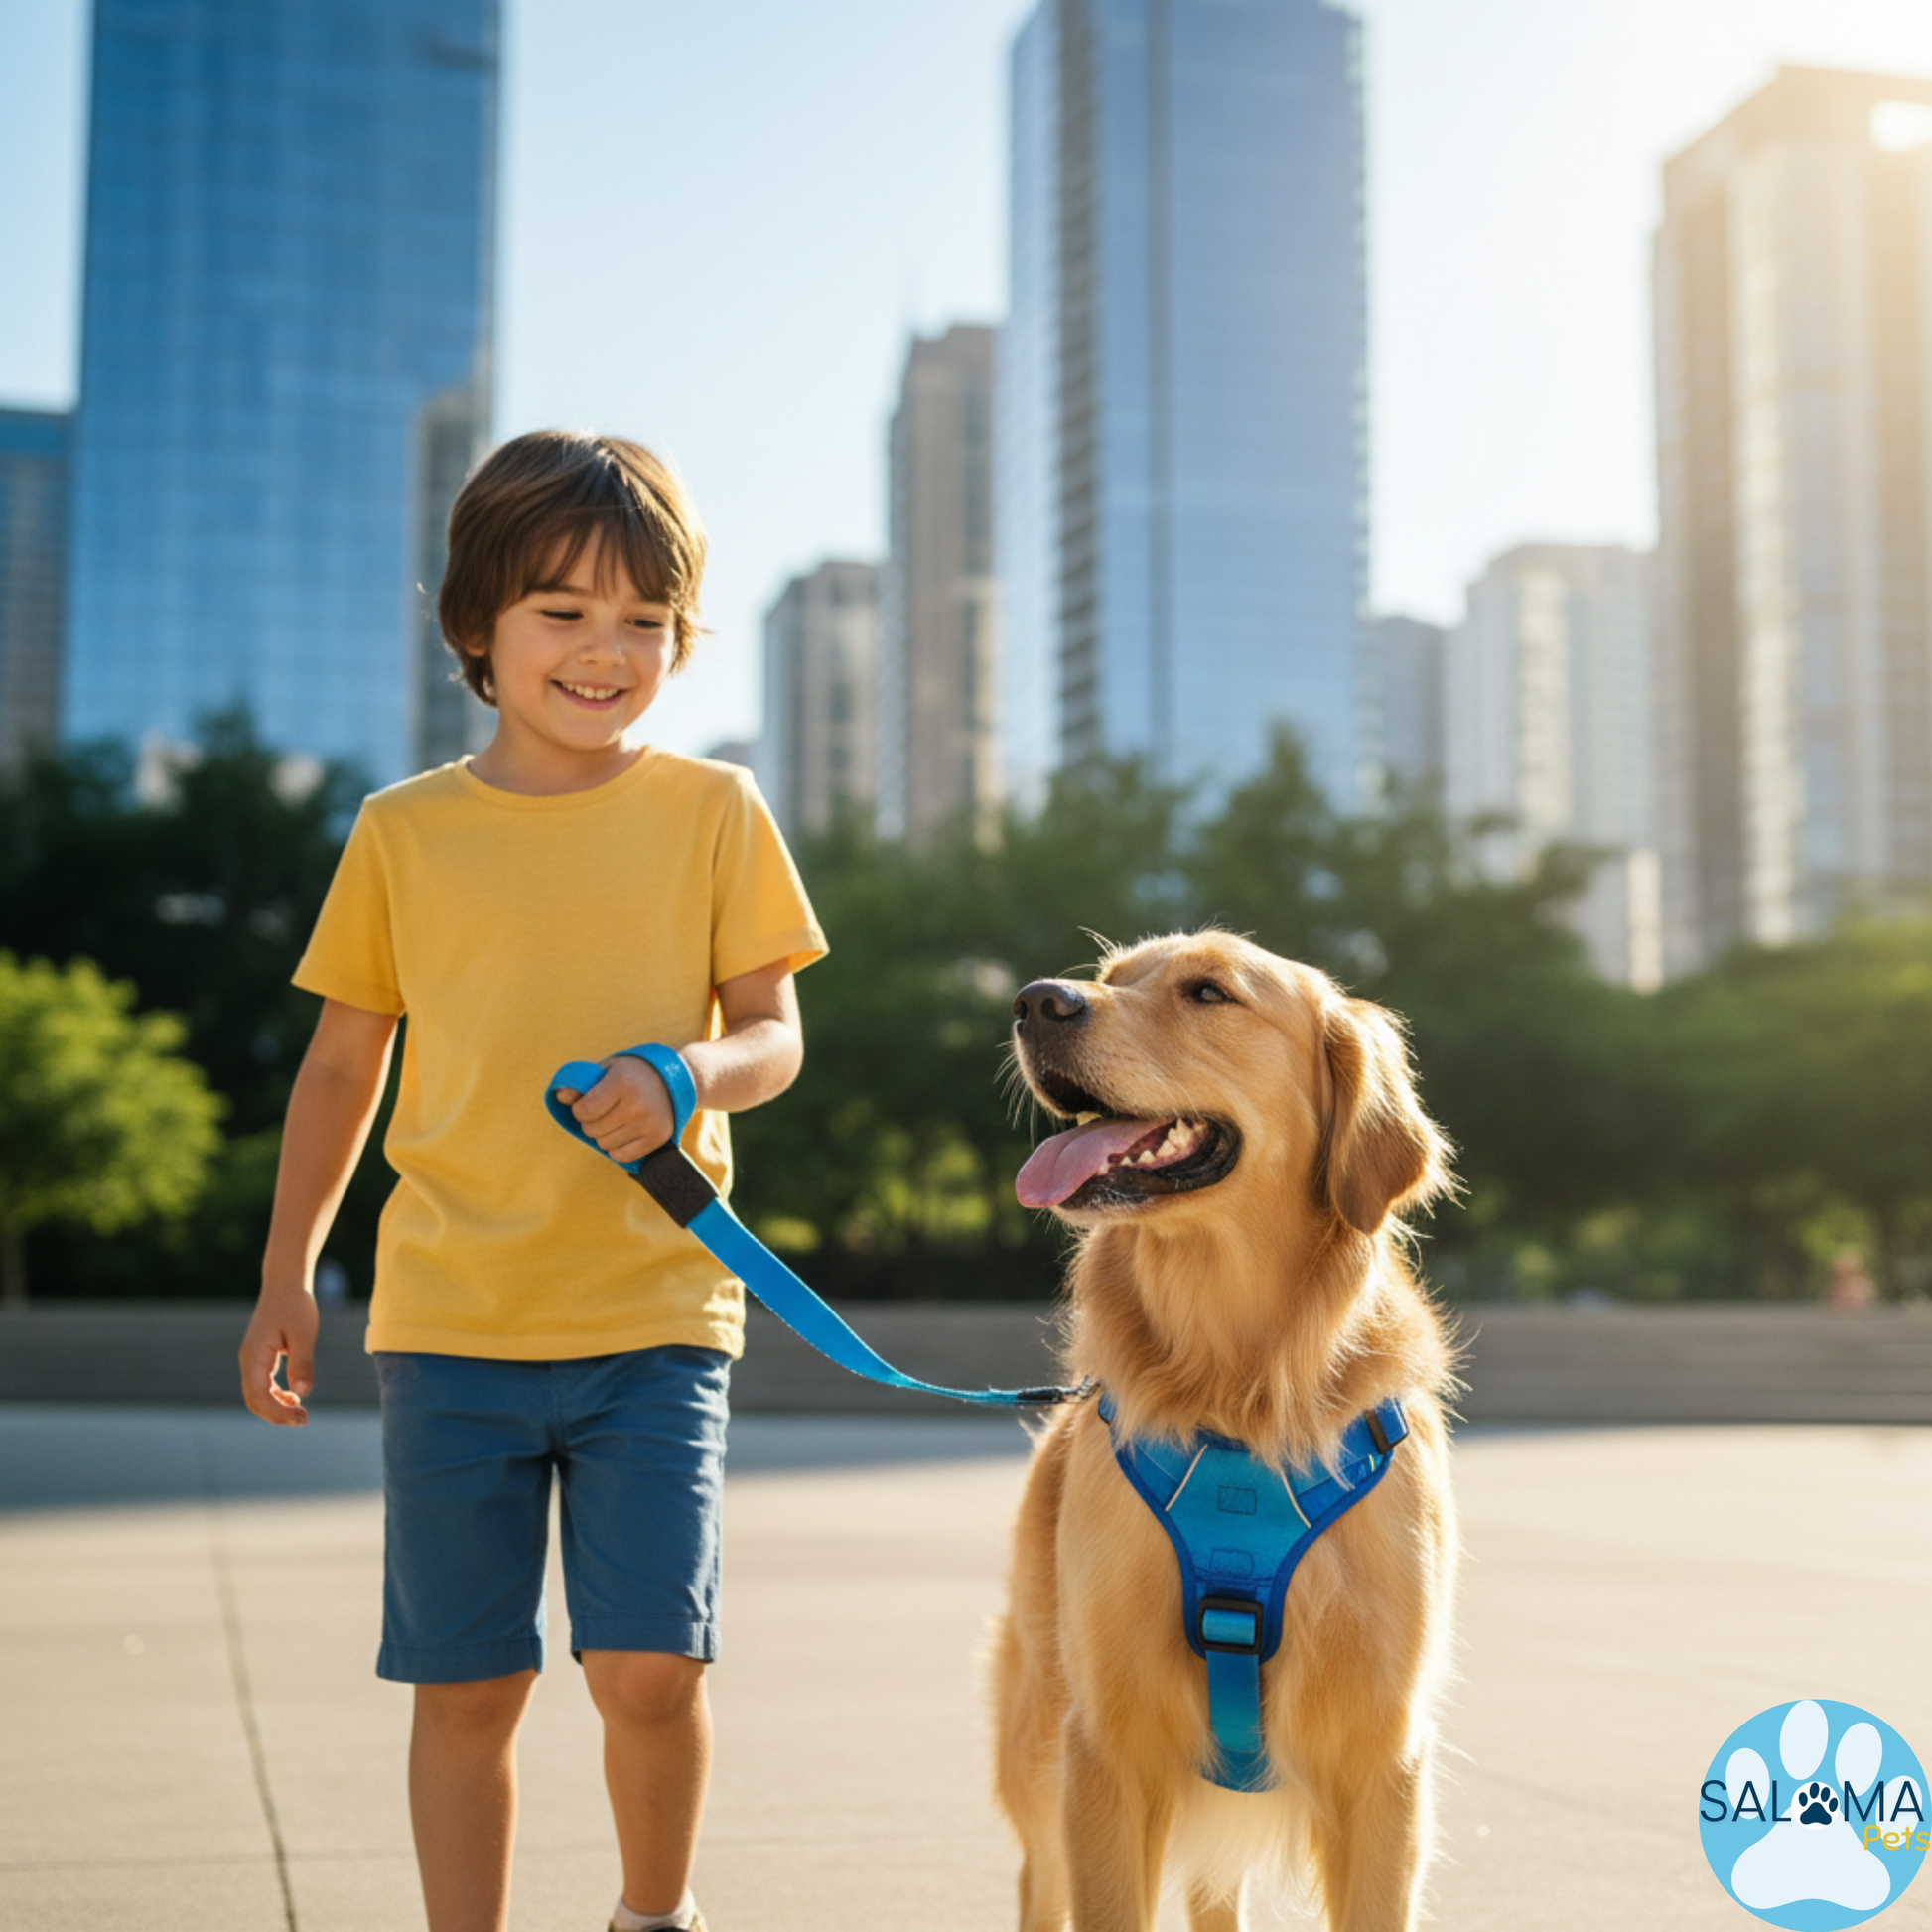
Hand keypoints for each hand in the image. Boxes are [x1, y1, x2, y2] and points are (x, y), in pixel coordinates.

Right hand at [239, 1280, 318, 1425]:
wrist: (285, 1283)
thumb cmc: (296, 1306)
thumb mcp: (304, 1335)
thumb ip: (302, 1364)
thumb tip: (301, 1394)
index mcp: (255, 1356)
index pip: (259, 1395)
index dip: (277, 1412)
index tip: (301, 1418)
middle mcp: (248, 1360)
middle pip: (254, 1400)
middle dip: (276, 1415)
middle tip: (304, 1420)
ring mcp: (251, 1359)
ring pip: (256, 1394)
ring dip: (276, 1407)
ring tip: (301, 1413)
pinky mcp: (259, 1356)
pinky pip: (262, 1384)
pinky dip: (275, 1396)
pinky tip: (293, 1398)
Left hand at [555, 1054, 676, 1166]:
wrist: (672, 1080)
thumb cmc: (632, 1074)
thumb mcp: (607, 1070)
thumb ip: (582, 1084)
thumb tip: (560, 1096)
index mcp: (622, 1083)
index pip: (584, 1111)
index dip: (579, 1109)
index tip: (587, 1103)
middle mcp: (637, 1105)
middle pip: (592, 1130)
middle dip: (591, 1122)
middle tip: (604, 1111)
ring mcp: (649, 1124)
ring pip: (605, 1144)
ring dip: (604, 1135)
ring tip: (615, 1120)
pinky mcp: (657, 1138)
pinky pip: (621, 1156)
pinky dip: (617, 1148)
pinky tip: (624, 1132)